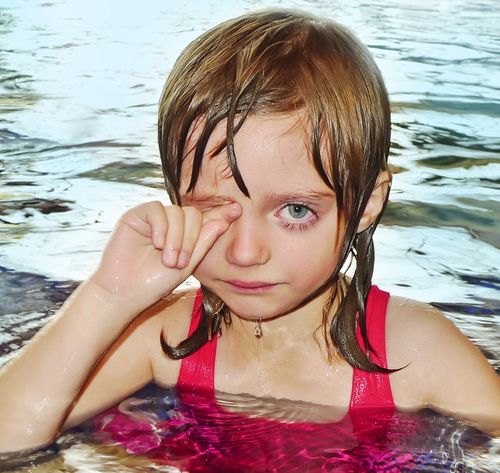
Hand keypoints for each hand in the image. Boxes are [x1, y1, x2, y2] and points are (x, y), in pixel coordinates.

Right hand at [90, 201, 240, 313]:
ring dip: (176, 237)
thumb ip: (202, 243)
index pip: (206, 219)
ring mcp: (154, 218)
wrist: (125, 293)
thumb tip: (222, 222)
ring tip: (168, 259)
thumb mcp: (186, 265)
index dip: (221, 214)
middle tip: (180, 262)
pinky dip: (161, 225)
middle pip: (193, 214)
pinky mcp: (137, 215)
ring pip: (176, 212)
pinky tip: (158, 243)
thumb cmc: (155, 283)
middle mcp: (171, 224)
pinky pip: (156, 209)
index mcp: (186, 235)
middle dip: (191, 238)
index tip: (238, 210)